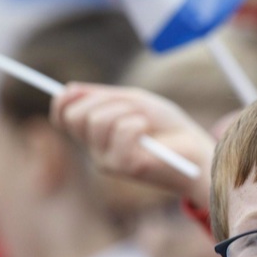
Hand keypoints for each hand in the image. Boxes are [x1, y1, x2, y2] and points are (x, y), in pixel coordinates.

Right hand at [51, 83, 215, 207]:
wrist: (194, 152)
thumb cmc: (166, 126)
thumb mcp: (133, 102)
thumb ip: (103, 97)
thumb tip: (69, 89)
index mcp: (94, 135)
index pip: (63, 117)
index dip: (62, 101)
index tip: (74, 89)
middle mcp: (96, 151)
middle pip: (75, 117)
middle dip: (100, 100)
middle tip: (128, 104)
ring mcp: (109, 161)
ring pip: (97, 121)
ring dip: (124, 110)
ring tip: (144, 119)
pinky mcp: (125, 167)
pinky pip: (121, 130)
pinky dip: (137, 122)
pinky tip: (148, 131)